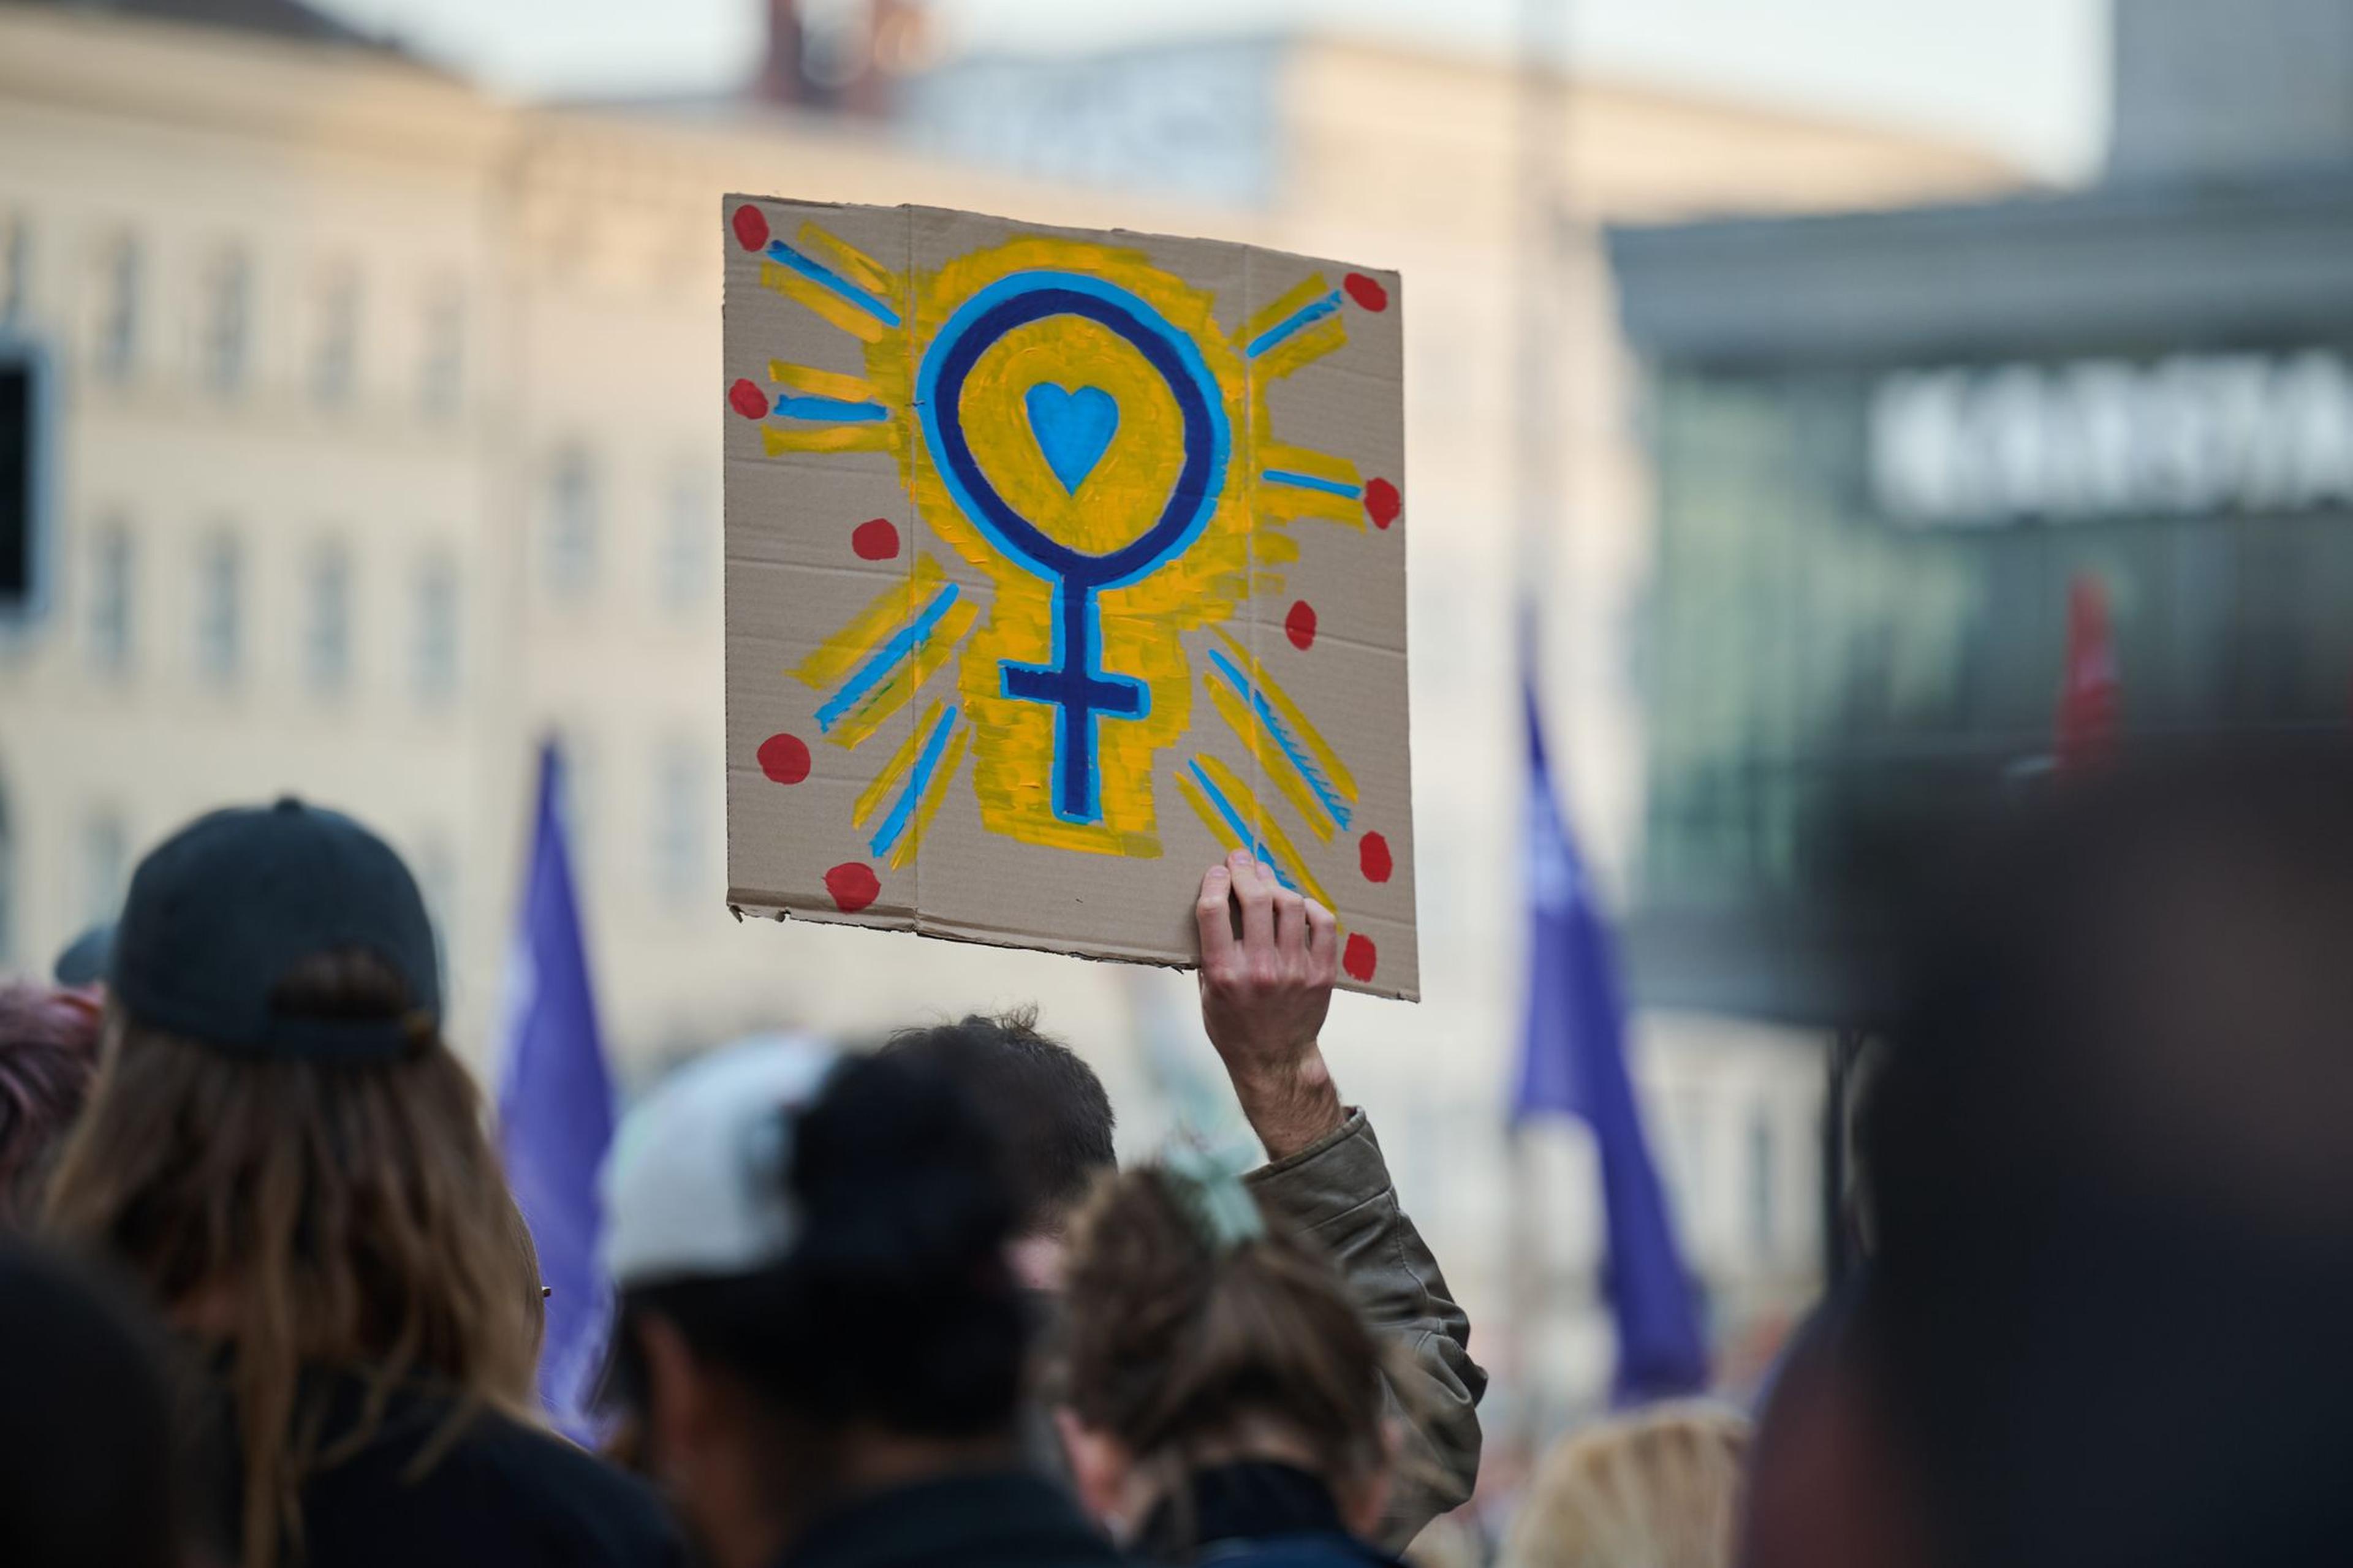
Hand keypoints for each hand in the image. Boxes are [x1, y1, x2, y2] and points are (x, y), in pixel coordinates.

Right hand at [1195, 850, 1345, 1159]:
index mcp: (1224, 974)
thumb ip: (1209, 951)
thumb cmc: (1234, 1026)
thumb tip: (1214, 903)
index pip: (1214, 910)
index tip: (1217, 871)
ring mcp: (1295, 970)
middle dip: (1244, 871)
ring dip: (1275, 886)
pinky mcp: (1321, 973)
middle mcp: (1260, 969)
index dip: (1215, 881)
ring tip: (1267, 881)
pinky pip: (1323, 923)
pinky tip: (1298, 906)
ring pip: (1290, 905)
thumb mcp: (1206, 993)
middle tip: (1240, 860)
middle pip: (1254, 899)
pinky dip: (1310, 907)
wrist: (1274, 1060)